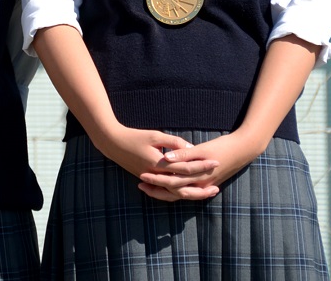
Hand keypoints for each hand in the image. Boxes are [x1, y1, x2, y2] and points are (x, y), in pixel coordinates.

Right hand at [92, 123, 219, 201]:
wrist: (112, 143)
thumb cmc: (134, 136)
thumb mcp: (155, 136)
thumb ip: (174, 143)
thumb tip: (192, 148)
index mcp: (160, 164)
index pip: (186, 169)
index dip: (202, 165)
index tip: (216, 161)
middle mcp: (157, 176)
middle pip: (183, 187)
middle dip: (201, 187)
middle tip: (217, 186)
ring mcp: (152, 181)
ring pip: (175, 194)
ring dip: (191, 195)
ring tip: (206, 193)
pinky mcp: (148, 181)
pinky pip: (166, 193)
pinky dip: (178, 194)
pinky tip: (187, 191)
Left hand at [138, 132, 256, 201]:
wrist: (243, 149)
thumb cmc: (222, 146)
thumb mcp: (203, 148)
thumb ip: (184, 153)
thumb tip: (166, 157)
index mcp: (199, 176)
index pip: (173, 182)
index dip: (157, 180)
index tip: (142, 175)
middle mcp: (201, 184)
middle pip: (174, 191)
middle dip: (157, 188)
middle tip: (140, 183)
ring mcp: (204, 185)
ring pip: (180, 194)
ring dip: (164, 192)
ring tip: (147, 187)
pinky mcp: (206, 183)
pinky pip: (187, 191)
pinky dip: (174, 190)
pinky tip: (164, 185)